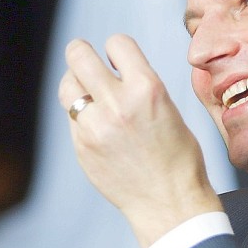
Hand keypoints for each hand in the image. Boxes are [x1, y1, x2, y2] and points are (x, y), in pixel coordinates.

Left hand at [59, 35, 223, 247]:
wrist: (170, 204)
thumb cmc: (178, 159)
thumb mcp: (168, 111)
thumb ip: (139, 88)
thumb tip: (114, 71)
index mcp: (148, 89)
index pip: (117, 43)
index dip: (116, 49)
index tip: (117, 60)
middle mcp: (118, 104)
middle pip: (79, 56)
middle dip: (81, 53)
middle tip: (85, 60)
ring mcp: (95, 127)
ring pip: (68, 86)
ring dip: (76, 85)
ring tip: (89, 94)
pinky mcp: (82, 147)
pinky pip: (73, 118)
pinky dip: (82, 117)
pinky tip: (99, 129)